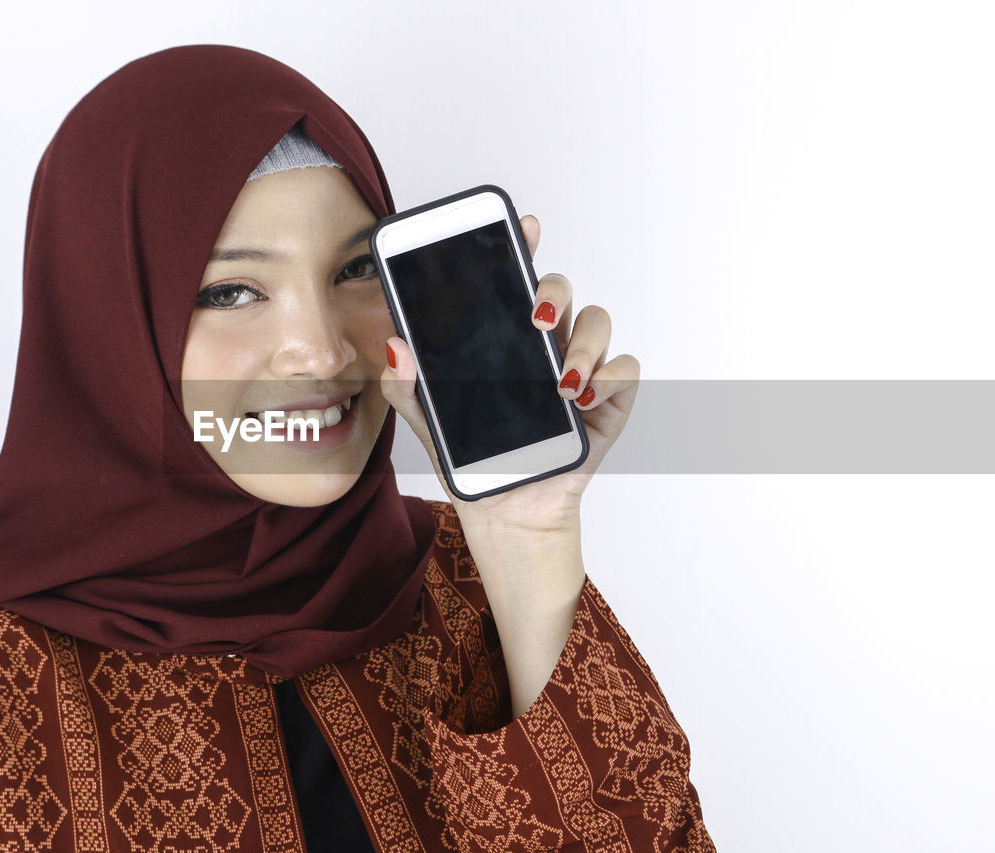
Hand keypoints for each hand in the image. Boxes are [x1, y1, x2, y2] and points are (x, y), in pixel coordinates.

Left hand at [381, 214, 640, 535]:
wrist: (505, 512)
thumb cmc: (472, 460)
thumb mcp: (427, 423)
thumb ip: (405, 387)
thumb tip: (396, 347)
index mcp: (505, 338)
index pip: (517, 280)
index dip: (523, 247)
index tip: (524, 226)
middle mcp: (546, 344)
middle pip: (561, 290)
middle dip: (553, 291)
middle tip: (535, 318)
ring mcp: (582, 370)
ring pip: (598, 322)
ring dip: (583, 342)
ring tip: (560, 379)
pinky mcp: (608, 403)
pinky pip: (625, 371)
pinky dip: (609, 378)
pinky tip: (581, 398)